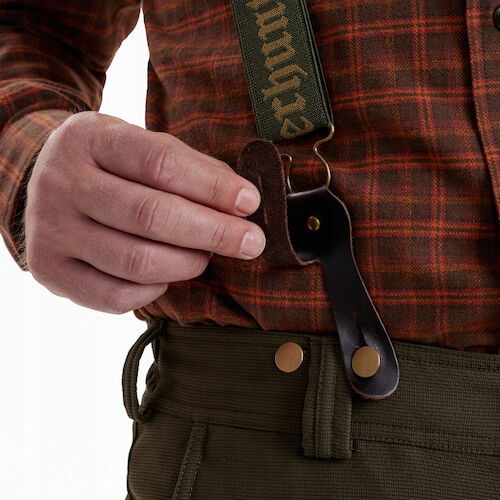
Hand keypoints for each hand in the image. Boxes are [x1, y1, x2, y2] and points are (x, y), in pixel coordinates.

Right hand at [25, 112, 264, 312]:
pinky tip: (166, 274)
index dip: (213, 187)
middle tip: (251, 243)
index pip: (161, 162)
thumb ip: (190, 167)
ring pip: (136, 261)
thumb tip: (242, 200)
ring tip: (207, 255)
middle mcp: (62, 183)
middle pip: (151, 215)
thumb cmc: (111, 165)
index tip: (250, 203)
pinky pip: (115, 296)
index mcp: (90, 139)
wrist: (45, 181)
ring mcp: (50, 230)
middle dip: (214, 233)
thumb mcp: (141, 144)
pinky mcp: (49, 270)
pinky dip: (154, 290)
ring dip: (188, 263)